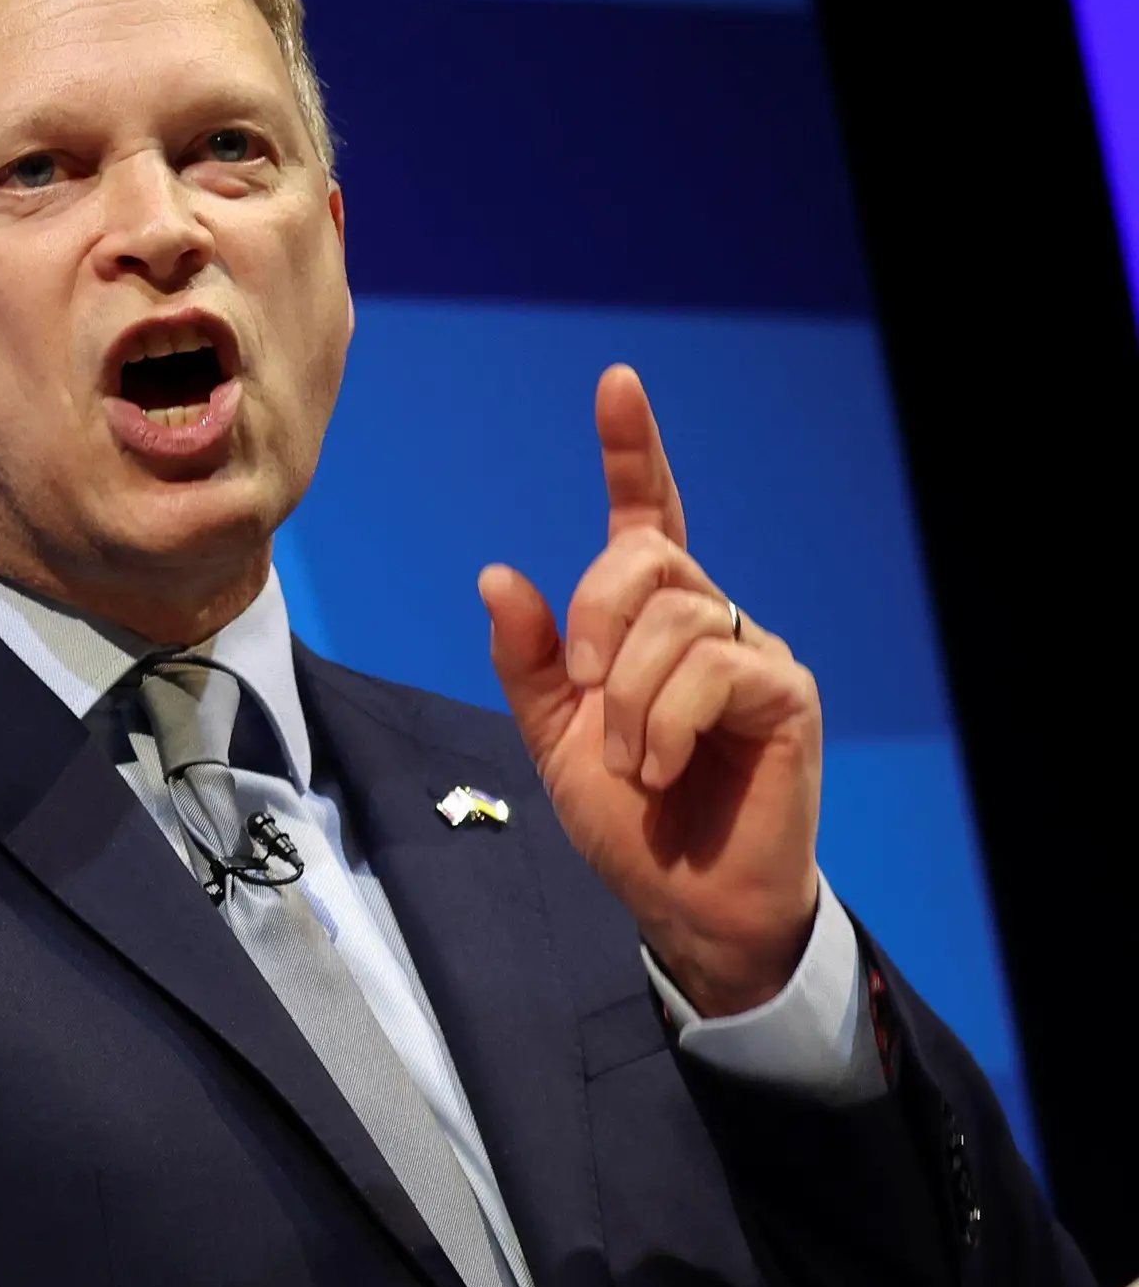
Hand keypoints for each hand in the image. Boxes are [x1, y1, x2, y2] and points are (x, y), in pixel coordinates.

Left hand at [478, 366, 823, 1013]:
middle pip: (643, 560)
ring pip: (673, 618)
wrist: (683, 901)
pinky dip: (664, 722)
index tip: (617, 384)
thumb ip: (529, 657)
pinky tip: (661, 768)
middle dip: (594, 621)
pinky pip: (711, 667)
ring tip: (632, 761)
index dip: (632, 450)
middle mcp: (707, 619)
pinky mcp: (785, 693)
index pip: (645, 517)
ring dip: (627, 699)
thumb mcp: (552, 732)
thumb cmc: (628, 818)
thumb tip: (500, 575)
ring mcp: (752, 651)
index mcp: (647, 621)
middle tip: (585, 692)